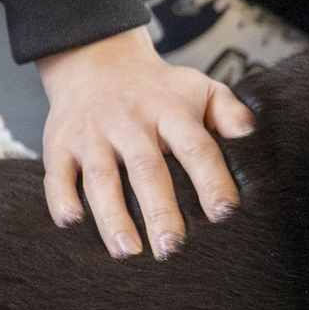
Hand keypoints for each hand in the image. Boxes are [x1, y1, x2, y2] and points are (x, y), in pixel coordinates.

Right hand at [36, 26, 252, 259]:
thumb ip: (228, 113)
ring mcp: (92, 133)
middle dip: (159, 210)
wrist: (96, 59)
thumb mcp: (198, 88)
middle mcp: (129, 122)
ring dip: (112, 217)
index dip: (211, 179)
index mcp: (169, 111)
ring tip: (128, 251)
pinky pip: (56, 174)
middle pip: (146, 169)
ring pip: (101, 178)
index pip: (195, 147)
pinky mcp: (59, 143)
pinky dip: (61, 199)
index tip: (224, 213)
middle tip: (172, 248)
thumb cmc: (157, 89)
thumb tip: (252, 135)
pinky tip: (73, 224)